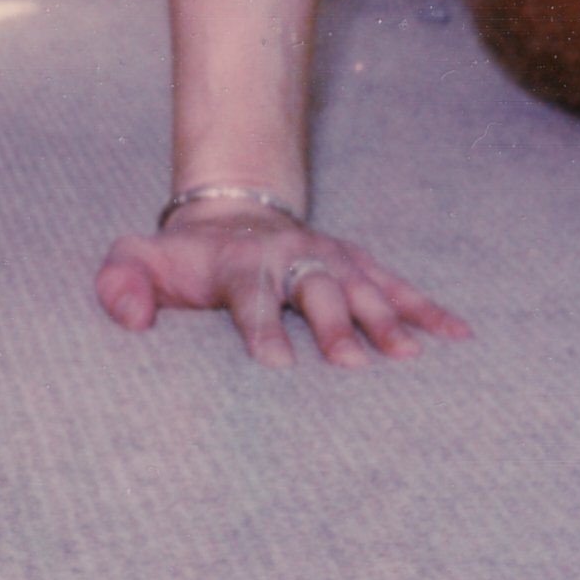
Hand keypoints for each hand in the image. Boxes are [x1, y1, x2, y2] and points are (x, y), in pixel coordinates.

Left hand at [95, 211, 469, 369]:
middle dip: (333, 325)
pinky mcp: (357, 263)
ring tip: (408, 358)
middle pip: (316, 290)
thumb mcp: (137, 260)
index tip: (275, 366)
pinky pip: (397, 285)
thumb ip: (120, 283)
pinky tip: (459, 337)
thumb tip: (131, 319)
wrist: (228, 213)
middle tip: (352, 366)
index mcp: (237, 263)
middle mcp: (289, 257)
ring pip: (362, 287)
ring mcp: (328, 258)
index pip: (250, 295)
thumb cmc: (180, 258)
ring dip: (385, 320)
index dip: (261, 328)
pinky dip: (427, 309)